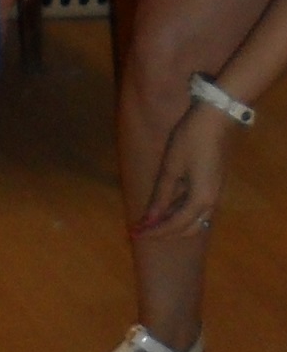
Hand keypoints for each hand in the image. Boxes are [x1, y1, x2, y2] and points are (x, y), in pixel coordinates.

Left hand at [131, 100, 228, 238]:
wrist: (216, 117)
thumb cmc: (191, 139)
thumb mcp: (171, 167)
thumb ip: (161, 195)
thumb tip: (151, 219)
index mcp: (200, 201)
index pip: (175, 226)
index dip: (154, 232)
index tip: (135, 234)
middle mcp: (211, 203)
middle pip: (188, 229)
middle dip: (165, 233)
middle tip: (143, 230)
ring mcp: (214, 194)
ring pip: (194, 220)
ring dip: (173, 224)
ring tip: (151, 220)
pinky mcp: (213, 185)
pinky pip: (196, 208)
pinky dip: (180, 212)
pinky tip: (166, 206)